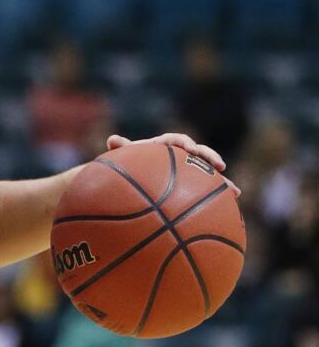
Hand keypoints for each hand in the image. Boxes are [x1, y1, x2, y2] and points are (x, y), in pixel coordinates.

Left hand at [106, 132, 240, 195]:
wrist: (134, 176)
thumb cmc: (129, 164)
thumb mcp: (125, 158)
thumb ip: (122, 149)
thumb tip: (111, 139)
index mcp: (164, 145)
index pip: (177, 140)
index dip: (185, 143)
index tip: (190, 149)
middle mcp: (179, 156)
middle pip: (199, 155)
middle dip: (210, 159)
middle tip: (220, 165)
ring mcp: (187, 171)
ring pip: (208, 174)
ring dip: (222, 181)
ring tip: (235, 191)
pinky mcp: (191, 185)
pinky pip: (206, 190)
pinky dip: (218, 196)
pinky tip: (231, 206)